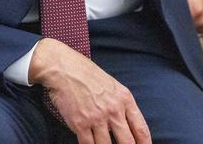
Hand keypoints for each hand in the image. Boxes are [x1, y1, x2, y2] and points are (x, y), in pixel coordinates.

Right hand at [29, 39, 150, 143]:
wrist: (62, 67)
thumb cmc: (85, 73)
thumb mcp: (111, 84)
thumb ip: (121, 104)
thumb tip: (125, 125)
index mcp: (124, 99)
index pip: (141, 129)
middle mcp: (113, 110)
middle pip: (128, 142)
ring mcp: (96, 117)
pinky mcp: (80, 123)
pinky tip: (89, 143)